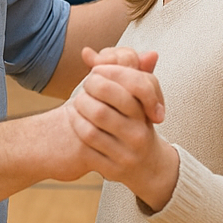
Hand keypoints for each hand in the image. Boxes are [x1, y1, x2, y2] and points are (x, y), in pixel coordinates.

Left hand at [66, 61, 178, 209]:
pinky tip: (74, 121)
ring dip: (77, 113)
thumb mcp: (136, 98)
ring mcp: (126, 154)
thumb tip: (86, 52)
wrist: (148, 165)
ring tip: (75, 104)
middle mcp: (139, 134)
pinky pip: (87, 149)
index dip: (104, 74)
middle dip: (86, 95)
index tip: (95, 71)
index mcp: (146, 113)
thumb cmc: (137, 123)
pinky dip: (77, 131)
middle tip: (83, 88)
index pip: (125, 86)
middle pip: (102, 109)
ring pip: (91, 130)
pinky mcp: (113, 170)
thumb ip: (115, 72)